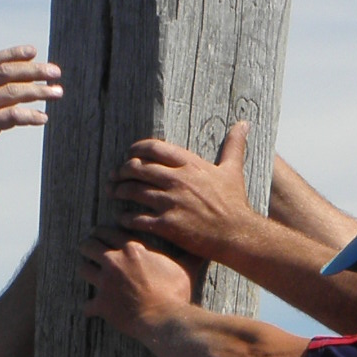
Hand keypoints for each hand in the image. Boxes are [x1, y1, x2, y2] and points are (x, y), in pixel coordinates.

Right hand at [0, 47, 61, 190]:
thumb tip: (1, 98)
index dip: (12, 54)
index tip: (33, 51)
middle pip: (5, 73)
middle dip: (33, 70)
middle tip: (55, 72)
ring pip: (12, 92)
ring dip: (39, 91)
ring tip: (57, 92)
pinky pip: (11, 117)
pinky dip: (30, 116)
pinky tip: (43, 118)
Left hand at [79, 230, 197, 338]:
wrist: (165, 318)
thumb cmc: (176, 292)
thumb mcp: (186, 267)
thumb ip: (190, 254)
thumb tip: (205, 246)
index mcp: (131, 248)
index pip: (106, 231)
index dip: (101, 232)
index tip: (99, 234)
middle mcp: (114, 262)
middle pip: (89, 245)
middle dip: (87, 246)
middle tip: (88, 249)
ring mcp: (105, 283)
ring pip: (83, 268)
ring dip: (85, 270)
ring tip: (88, 271)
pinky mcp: (101, 304)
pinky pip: (87, 304)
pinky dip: (90, 308)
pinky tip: (93, 310)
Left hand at [113, 121, 252, 259]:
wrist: (236, 234)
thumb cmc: (234, 203)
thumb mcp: (233, 170)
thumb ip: (234, 145)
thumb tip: (244, 123)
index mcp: (190, 165)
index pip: (154, 148)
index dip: (136, 149)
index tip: (129, 154)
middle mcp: (177, 180)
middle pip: (138, 168)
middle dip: (122, 170)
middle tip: (115, 175)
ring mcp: (171, 203)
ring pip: (134, 191)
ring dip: (119, 191)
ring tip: (113, 193)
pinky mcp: (167, 225)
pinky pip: (137, 218)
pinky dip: (126, 218)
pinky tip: (121, 218)